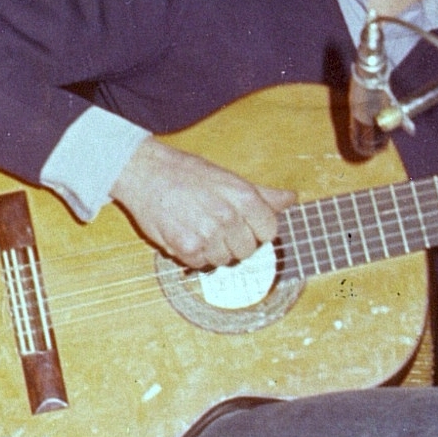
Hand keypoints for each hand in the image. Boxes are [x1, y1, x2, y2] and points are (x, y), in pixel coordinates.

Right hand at [111, 137, 295, 269]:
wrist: (146, 173)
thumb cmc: (189, 174)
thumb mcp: (230, 178)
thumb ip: (263, 193)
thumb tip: (291, 199)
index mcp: (244, 197)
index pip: (269, 231)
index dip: (257, 230)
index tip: (244, 224)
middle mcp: (228, 216)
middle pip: (248, 250)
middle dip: (235, 241)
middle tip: (217, 224)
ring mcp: (208, 233)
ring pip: (225, 260)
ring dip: (214, 249)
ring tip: (199, 227)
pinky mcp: (186, 247)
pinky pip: (201, 264)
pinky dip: (194, 254)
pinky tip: (186, 234)